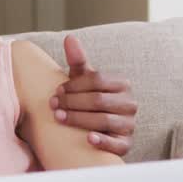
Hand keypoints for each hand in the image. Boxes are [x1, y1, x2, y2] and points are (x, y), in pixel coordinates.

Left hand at [50, 34, 137, 155]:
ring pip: (105, 120)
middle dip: (73, 102)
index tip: (57, 90)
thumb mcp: (84, 82)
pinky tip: (88, 139)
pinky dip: (103, 141)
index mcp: (121, 84)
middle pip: (99, 100)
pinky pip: (117, 144)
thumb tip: (69, 37)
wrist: (100, 130)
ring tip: (59, 118)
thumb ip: (78, 61)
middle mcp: (129, 104)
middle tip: (53, 104)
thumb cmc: (89, 102)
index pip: (97, 80)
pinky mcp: (126, 144)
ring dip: (79, 119)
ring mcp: (129, 124)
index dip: (74, 85)